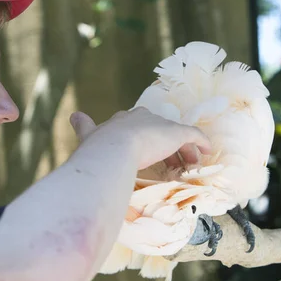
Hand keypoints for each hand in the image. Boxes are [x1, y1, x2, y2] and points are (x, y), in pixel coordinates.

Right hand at [70, 107, 210, 169]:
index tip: (144, 147)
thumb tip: (73, 115)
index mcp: (120, 121)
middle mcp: (140, 118)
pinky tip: (206, 153)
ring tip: (186, 165)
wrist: (112, 148)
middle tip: (169, 162)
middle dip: (163, 144)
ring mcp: (158, 125)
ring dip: (182, 149)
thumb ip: (83, 127)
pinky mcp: (175, 133)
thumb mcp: (88, 137)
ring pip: (175, 134)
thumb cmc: (98, 150)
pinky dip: (201, 143)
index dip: (140, 136)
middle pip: (156, 127)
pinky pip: (193, 136)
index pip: (133, 124)